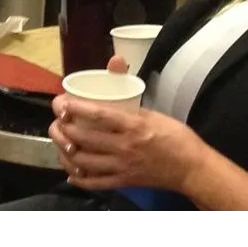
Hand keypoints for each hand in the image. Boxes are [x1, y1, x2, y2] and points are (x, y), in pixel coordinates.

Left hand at [49, 90, 201, 194]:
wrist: (190, 168)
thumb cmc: (175, 136)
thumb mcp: (154, 112)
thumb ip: (130, 95)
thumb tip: (116, 63)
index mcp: (133, 126)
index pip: (97, 115)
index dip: (75, 108)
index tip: (61, 103)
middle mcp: (124, 147)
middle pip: (84, 138)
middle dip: (63, 129)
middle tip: (57, 121)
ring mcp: (122, 167)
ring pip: (84, 162)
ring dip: (66, 152)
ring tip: (60, 142)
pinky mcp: (123, 183)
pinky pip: (95, 183)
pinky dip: (79, 178)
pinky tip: (70, 171)